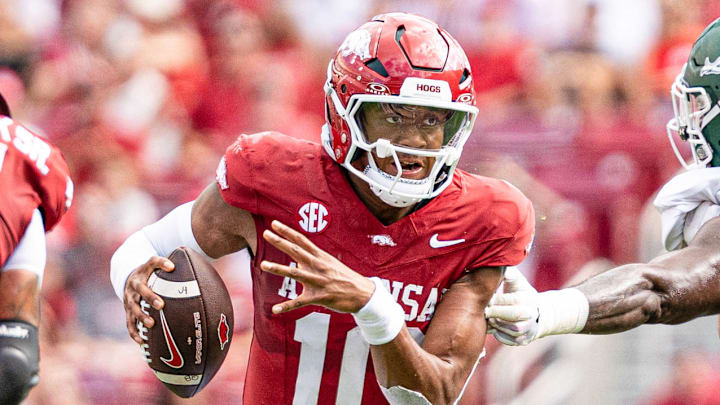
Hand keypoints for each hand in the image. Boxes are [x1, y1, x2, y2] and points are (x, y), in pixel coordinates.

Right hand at [123, 256, 174, 343]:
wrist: (128, 279)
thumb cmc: (146, 272)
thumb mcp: (151, 263)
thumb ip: (160, 262)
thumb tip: (173, 266)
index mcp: (137, 280)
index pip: (144, 282)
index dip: (154, 280)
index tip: (167, 282)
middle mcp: (131, 292)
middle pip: (138, 298)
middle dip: (149, 300)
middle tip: (161, 305)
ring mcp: (128, 304)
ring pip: (132, 313)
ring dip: (141, 319)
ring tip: (151, 324)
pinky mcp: (128, 313)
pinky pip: (129, 325)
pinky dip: (134, 333)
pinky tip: (142, 342)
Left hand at [260, 220, 374, 313]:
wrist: (363, 293)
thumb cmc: (345, 277)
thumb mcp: (331, 263)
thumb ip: (314, 259)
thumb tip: (298, 257)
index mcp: (320, 257)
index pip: (301, 241)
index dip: (287, 232)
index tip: (274, 224)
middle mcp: (318, 266)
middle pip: (296, 251)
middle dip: (280, 242)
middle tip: (266, 234)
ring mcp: (318, 281)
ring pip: (295, 273)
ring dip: (278, 268)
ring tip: (263, 264)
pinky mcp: (319, 297)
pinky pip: (299, 302)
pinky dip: (286, 306)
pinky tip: (275, 310)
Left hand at [485, 267, 539, 345]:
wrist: (540, 314)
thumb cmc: (522, 294)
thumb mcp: (518, 282)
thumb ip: (508, 274)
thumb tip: (495, 264)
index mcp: (527, 299)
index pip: (509, 299)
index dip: (494, 299)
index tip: (483, 297)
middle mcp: (530, 315)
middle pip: (511, 315)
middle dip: (494, 312)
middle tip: (483, 309)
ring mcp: (528, 329)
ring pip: (508, 329)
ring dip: (494, 323)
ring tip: (486, 318)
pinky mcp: (523, 341)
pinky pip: (507, 340)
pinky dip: (498, 334)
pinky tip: (493, 327)